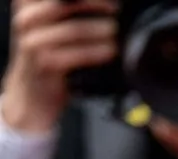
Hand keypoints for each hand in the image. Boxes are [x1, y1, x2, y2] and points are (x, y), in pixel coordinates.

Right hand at [1, 0, 115, 135]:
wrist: (29, 96)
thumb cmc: (44, 61)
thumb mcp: (47, 29)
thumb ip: (65, 14)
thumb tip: (101, 6)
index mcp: (26, 5)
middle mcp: (27, 19)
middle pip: (66, 4)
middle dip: (96, 6)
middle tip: (115, 9)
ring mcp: (34, 41)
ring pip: (74, 29)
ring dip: (101, 30)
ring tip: (116, 31)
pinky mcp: (45, 64)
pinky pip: (77, 54)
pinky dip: (97, 51)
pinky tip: (110, 50)